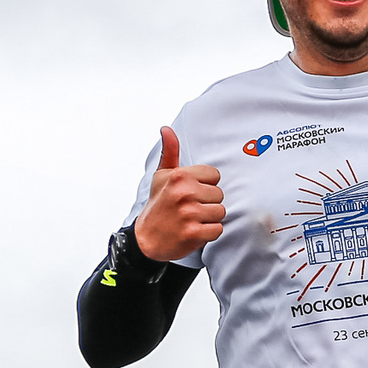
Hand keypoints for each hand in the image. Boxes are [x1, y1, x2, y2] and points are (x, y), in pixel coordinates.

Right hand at [131, 127, 224, 261]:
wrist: (146, 238)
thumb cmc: (158, 205)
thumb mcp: (161, 176)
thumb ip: (169, 152)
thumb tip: (166, 129)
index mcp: (180, 176)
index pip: (214, 175)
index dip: (205, 185)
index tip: (191, 193)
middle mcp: (185, 192)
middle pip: (219, 194)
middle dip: (208, 202)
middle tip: (189, 208)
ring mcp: (189, 213)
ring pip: (220, 212)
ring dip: (209, 218)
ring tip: (192, 219)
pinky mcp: (194, 233)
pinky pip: (218, 229)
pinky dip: (209, 232)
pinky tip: (194, 230)